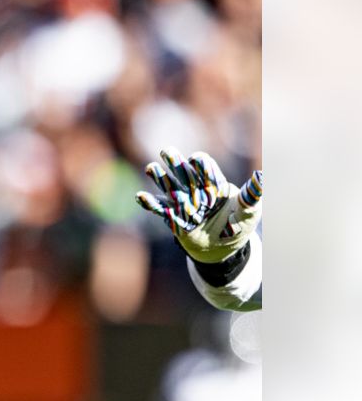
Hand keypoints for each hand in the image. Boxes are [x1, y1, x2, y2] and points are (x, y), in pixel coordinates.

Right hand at [135, 148, 262, 263]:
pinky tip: (140, 197)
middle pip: (185, 174)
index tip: (196, 160)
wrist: (222, 249)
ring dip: (160, 179)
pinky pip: (161, 210)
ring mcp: (184, 204)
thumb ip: (252, 196)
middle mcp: (197, 191)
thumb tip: (260, 176)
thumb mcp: (249, 213)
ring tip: (150, 168)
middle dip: (176, 163)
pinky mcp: (174, 218)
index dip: (201, 164)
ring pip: (170, 188)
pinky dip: (151, 204)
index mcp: (215, 186)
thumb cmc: (237, 228)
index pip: (207, 170)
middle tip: (166, 151)